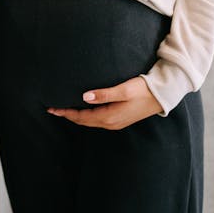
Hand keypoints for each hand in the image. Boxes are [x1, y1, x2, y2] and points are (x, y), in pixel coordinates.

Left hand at [47, 76, 162, 129]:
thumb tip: (84, 97)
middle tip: (53, 109)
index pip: (81, 116)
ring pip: (90, 121)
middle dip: (68, 115)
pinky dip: (86, 115)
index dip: (66, 113)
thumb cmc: (142, 90)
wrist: (161, 96)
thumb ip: (104, 94)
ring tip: (64, 109)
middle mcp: (110, 123)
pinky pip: (97, 120)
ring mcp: (115, 122)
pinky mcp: (119, 118)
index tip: (52, 108)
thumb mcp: (123, 90)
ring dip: (76, 116)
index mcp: (109, 117)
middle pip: (84, 121)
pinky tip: (83, 109)